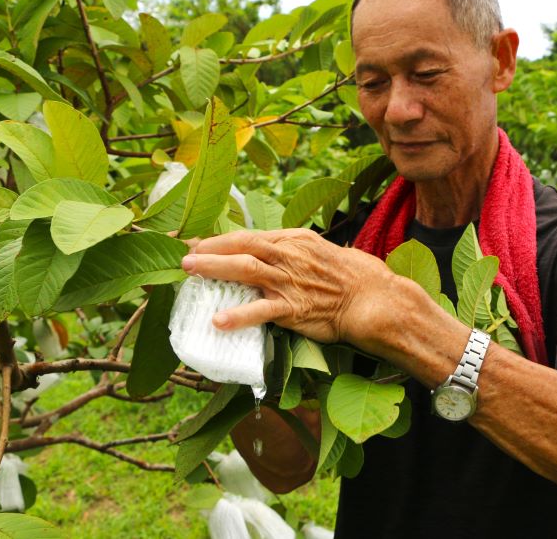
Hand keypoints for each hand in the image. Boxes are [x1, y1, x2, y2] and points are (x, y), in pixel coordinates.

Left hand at [180, 228, 393, 345]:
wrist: (374, 298)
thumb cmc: (350, 276)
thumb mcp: (318, 252)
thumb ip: (291, 253)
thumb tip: (265, 256)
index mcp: (293, 239)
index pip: (249, 235)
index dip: (218, 239)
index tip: (194, 243)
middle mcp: (289, 255)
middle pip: (241, 245)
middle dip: (208, 248)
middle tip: (183, 255)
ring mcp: (290, 281)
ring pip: (245, 269)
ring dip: (214, 268)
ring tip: (189, 272)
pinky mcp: (294, 308)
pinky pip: (262, 310)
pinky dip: (239, 315)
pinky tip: (219, 321)